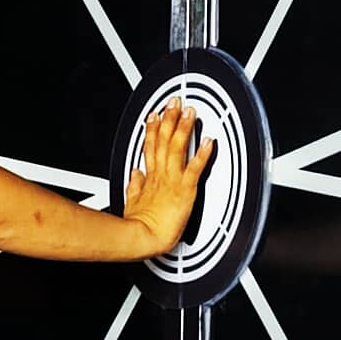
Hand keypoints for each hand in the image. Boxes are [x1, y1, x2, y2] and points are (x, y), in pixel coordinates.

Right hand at [124, 102, 214, 258]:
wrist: (143, 238)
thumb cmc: (139, 225)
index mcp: (150, 176)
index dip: (152, 128)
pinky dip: (203, 153)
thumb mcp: (132, 200)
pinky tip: (208, 141)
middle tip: (174, 101)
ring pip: (178, 147)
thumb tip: (135, 173)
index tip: (154, 115)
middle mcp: (161, 174)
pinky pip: (196, 168)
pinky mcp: (185, 190)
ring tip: (190, 112)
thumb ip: (135, 184)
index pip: (150, 146)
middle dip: (168, 118)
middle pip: (163, 140)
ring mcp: (173, 180)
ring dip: (184, 128)